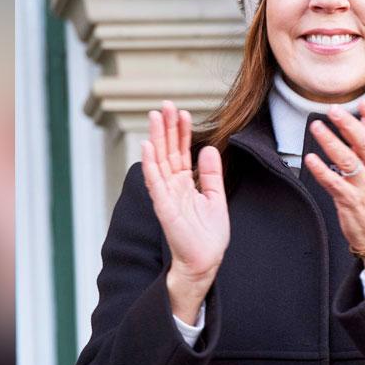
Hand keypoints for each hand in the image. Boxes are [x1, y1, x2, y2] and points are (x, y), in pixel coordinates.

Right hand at [140, 101, 228, 324]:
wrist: (205, 261)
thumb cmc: (208, 234)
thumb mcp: (216, 197)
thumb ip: (210, 174)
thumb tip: (207, 148)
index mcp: (185, 184)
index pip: (180, 152)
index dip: (182, 132)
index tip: (183, 112)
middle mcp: (172, 186)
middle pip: (167, 151)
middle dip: (166, 127)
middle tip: (165, 104)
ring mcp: (166, 195)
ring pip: (159, 160)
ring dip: (156, 138)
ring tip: (156, 116)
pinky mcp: (164, 207)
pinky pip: (155, 182)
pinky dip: (150, 164)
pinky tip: (148, 146)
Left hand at [304, 100, 364, 272]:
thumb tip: (364, 117)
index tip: (363, 101)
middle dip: (348, 125)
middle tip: (333, 110)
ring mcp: (364, 186)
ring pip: (348, 160)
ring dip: (330, 142)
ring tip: (316, 128)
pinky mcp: (350, 201)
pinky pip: (334, 183)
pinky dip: (321, 170)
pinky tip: (310, 159)